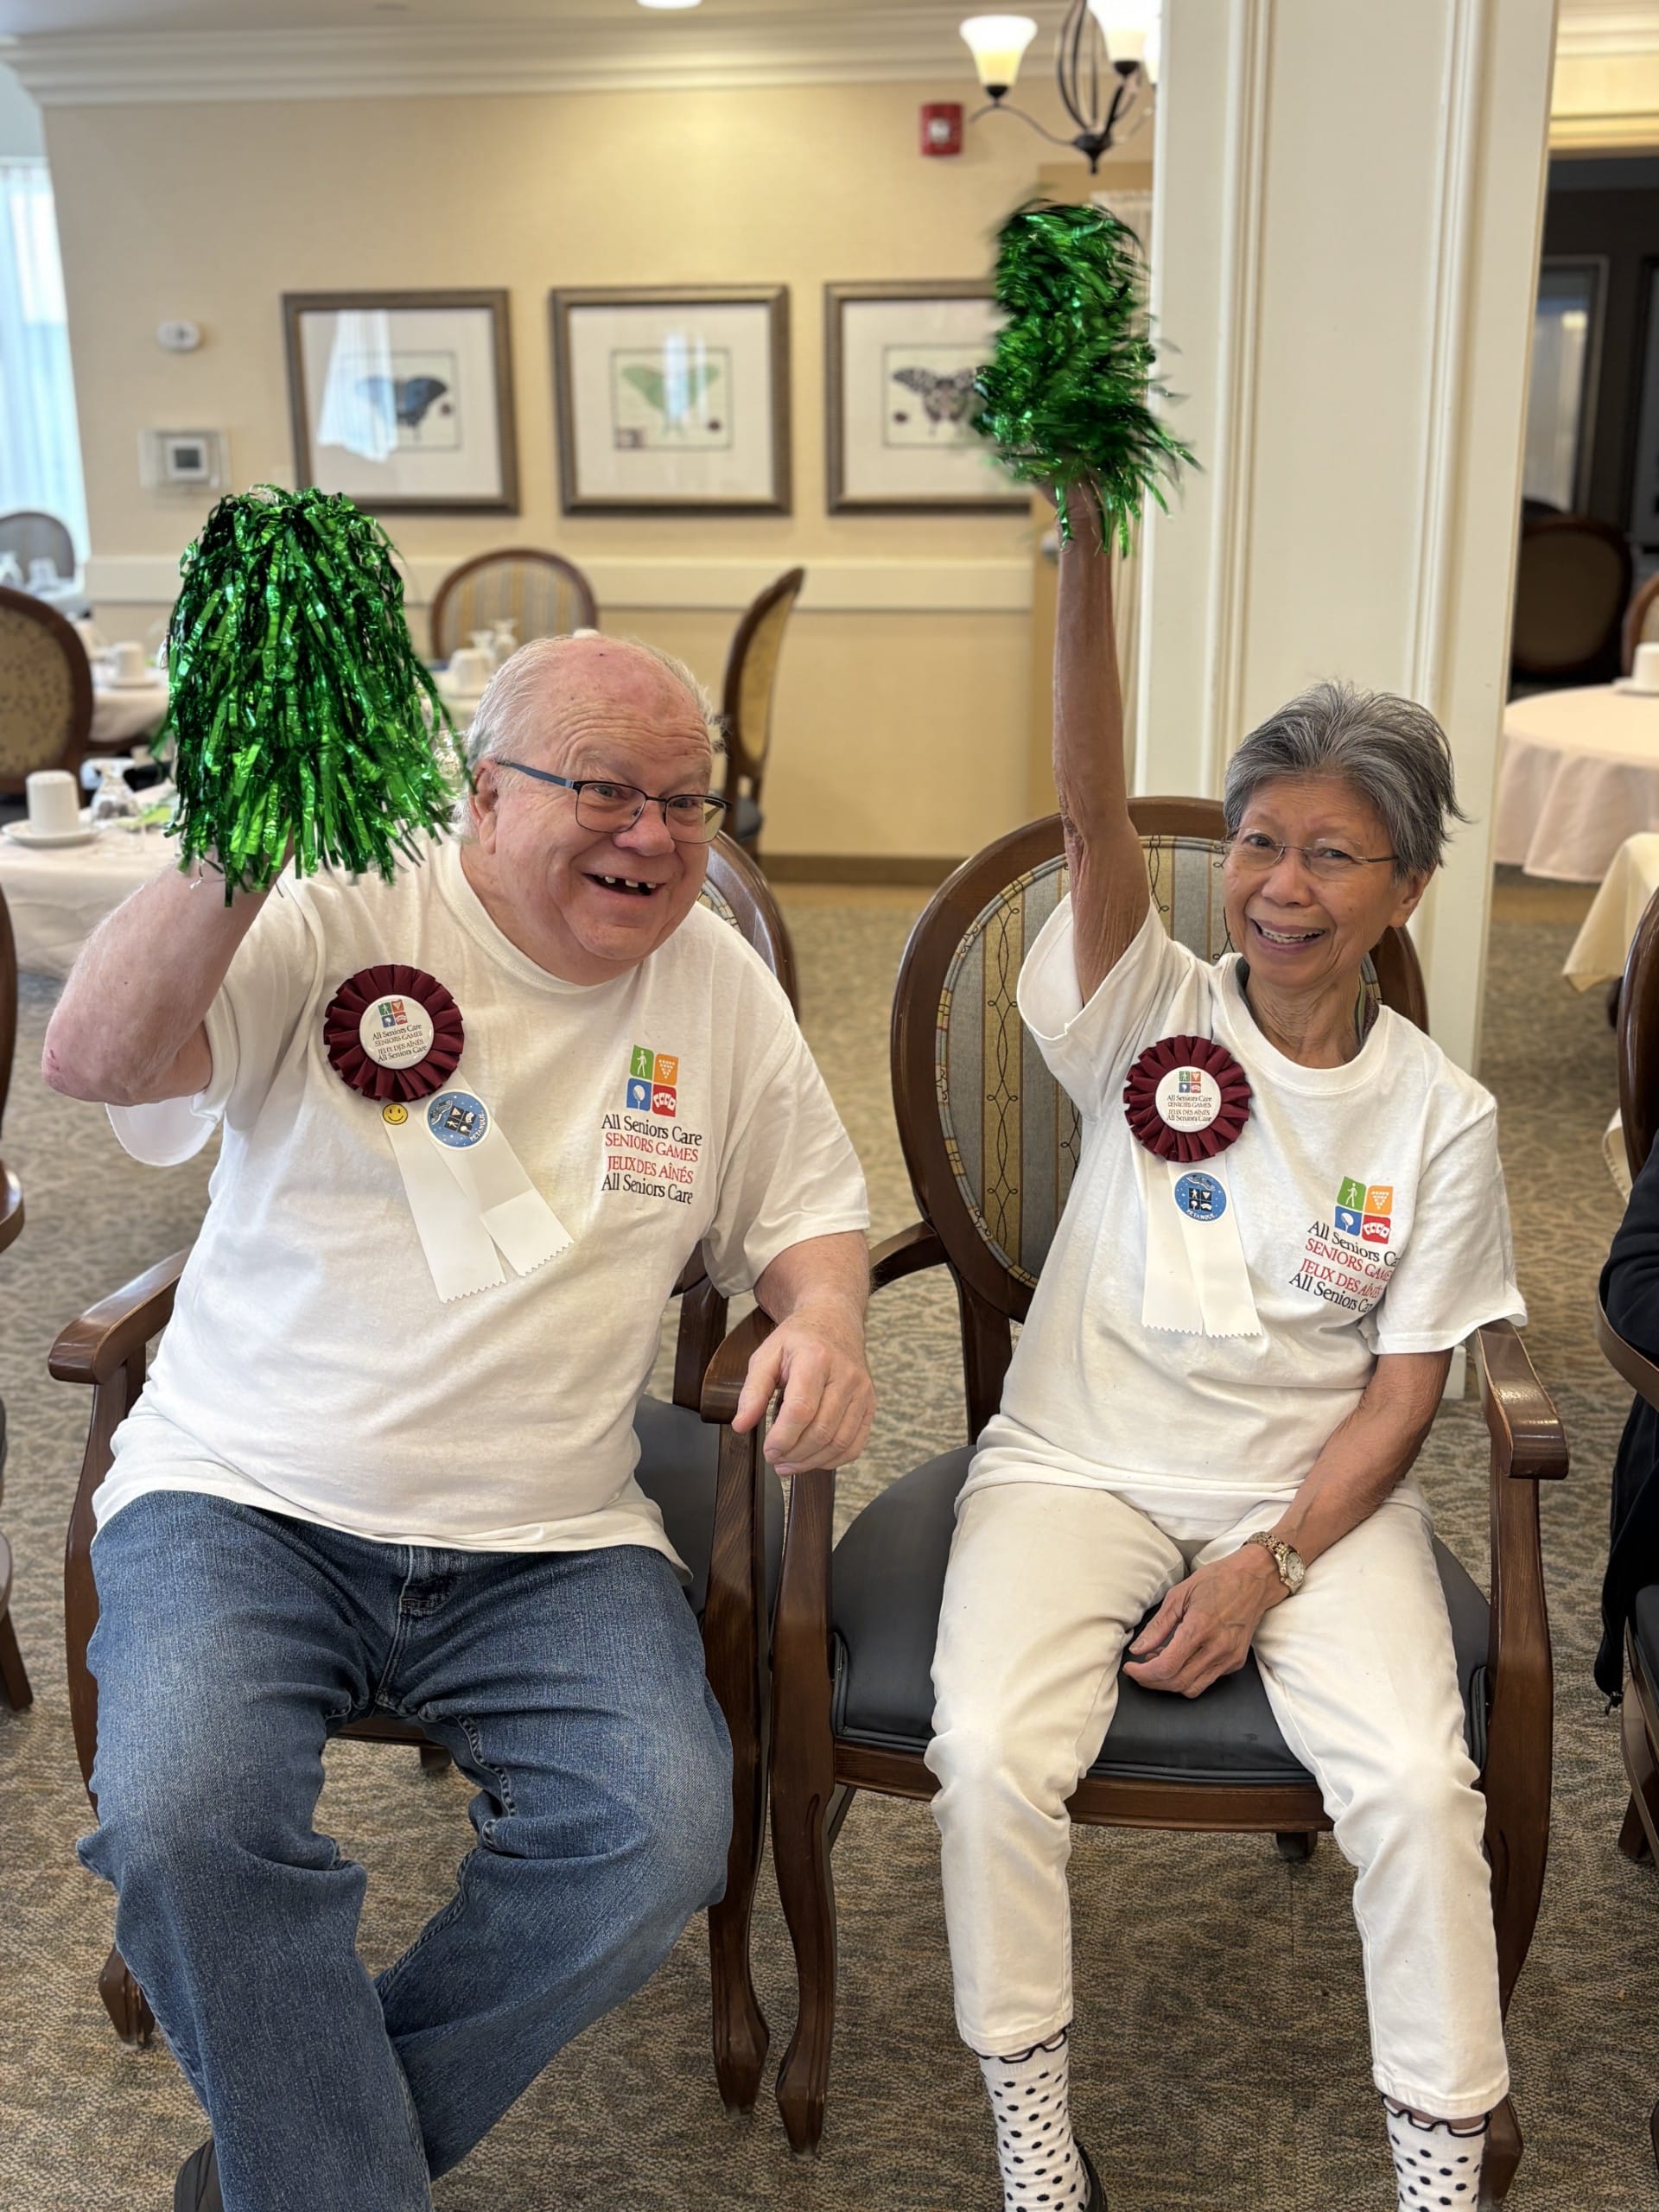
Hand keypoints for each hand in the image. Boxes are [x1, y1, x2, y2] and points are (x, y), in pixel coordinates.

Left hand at [731, 1307, 874, 1476]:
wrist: (834, 1321)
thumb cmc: (798, 1340)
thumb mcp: (767, 1355)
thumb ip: (752, 1391)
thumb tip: (741, 1425)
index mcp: (816, 1358)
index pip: (801, 1409)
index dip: (783, 1437)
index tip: (768, 1450)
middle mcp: (845, 1375)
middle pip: (821, 1430)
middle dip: (795, 1453)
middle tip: (775, 1459)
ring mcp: (862, 1391)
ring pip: (839, 1442)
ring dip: (811, 1462)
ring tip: (789, 1464)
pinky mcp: (870, 1403)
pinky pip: (855, 1443)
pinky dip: (834, 1460)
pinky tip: (814, 1460)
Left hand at [1122, 1547, 1284, 1698]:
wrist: (1254, 1579)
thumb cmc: (1217, 1580)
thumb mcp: (1179, 1595)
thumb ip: (1158, 1626)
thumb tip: (1138, 1649)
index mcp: (1200, 1628)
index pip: (1167, 1667)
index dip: (1143, 1673)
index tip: (1130, 1667)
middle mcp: (1217, 1648)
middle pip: (1177, 1682)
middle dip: (1152, 1681)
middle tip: (1138, 1670)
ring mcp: (1229, 1658)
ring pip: (1192, 1688)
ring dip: (1169, 1682)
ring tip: (1157, 1663)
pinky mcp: (1236, 1662)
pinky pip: (1207, 1680)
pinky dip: (1187, 1676)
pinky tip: (1178, 1659)